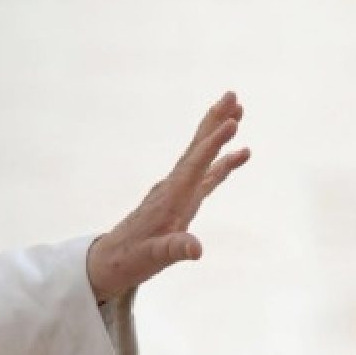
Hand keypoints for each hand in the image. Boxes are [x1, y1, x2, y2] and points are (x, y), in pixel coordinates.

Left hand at [86, 92, 250, 302]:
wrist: (114, 258)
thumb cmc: (133, 258)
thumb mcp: (154, 257)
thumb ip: (175, 249)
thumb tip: (197, 249)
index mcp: (171, 197)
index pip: (195, 164)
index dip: (214, 143)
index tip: (232, 123)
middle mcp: (175, 186)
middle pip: (197, 147)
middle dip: (214, 122)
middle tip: (232, 95)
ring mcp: (179, 190)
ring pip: (202, 154)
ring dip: (218, 133)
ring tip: (239, 111)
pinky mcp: (183, 198)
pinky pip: (207, 174)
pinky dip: (223, 162)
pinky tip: (241, 153)